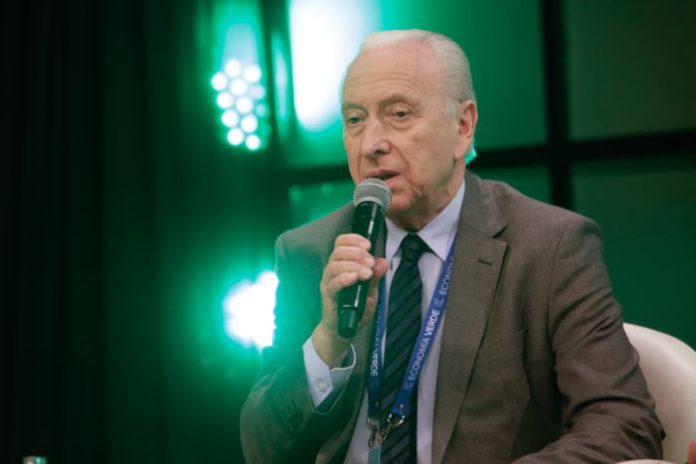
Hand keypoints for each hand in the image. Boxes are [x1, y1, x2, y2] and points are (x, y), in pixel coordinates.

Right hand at [313, 233, 387, 366]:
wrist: (342, 332)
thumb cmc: (355, 310)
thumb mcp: (370, 293)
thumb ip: (375, 278)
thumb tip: (383, 261)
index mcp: (342, 265)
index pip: (341, 243)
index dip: (353, 239)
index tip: (368, 245)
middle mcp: (332, 271)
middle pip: (338, 251)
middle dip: (356, 253)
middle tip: (370, 263)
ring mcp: (328, 283)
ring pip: (334, 265)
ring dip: (353, 265)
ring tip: (366, 273)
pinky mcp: (327, 296)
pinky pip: (332, 283)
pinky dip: (344, 278)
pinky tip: (355, 278)